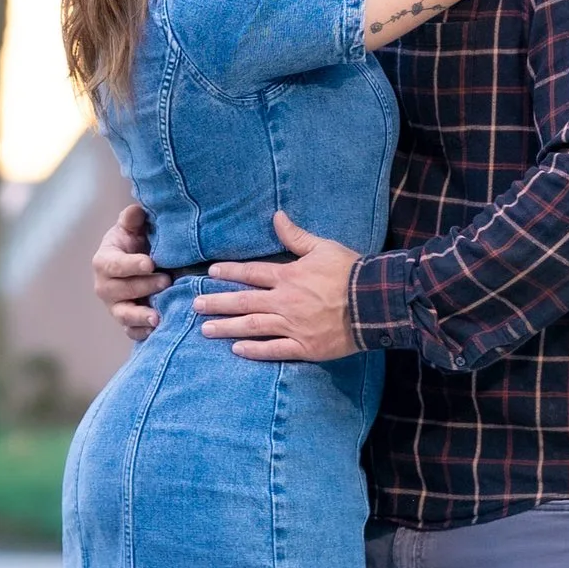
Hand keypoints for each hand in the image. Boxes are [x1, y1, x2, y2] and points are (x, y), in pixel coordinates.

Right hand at [94, 199, 165, 341]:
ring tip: (158, 317)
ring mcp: (115, 306)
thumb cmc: (135, 242)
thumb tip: (136, 211)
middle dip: (143, 286)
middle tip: (167, 280)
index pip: (114, 265)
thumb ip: (132, 219)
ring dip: (140, 316)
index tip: (150, 263)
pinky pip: (131, 331)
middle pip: (120, 290)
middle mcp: (105, 286)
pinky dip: (142, 333)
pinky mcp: (126, 321)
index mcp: (104, 261)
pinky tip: (157, 331)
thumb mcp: (132, 227)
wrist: (138, 263)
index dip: (131, 265)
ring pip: (123, 315)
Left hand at [196, 212, 357, 362]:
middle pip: (243, 302)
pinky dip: (255, 351)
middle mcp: (284, 301)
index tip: (209, 274)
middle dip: (217, 303)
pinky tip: (237, 350)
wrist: (373, 303)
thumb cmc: (350, 272)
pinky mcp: (304, 347)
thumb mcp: (323, 247)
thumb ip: (296, 236)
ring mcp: (292, 326)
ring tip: (206, 330)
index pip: (251, 273)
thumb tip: (276, 216)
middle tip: (195, 306)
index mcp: (288, 276)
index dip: (229, 272)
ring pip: (252, 327)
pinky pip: (274, 350)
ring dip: (227, 328)